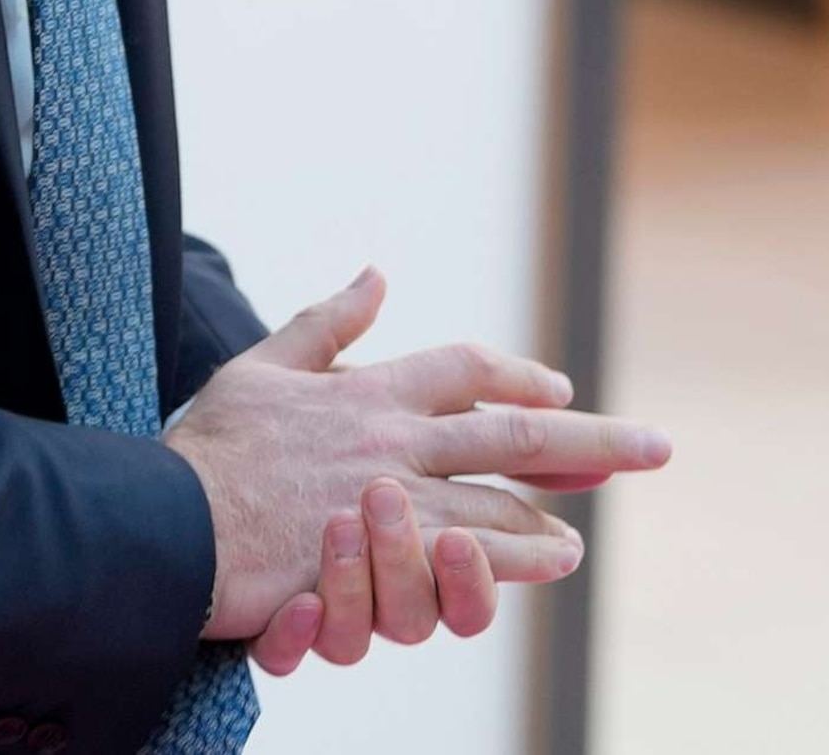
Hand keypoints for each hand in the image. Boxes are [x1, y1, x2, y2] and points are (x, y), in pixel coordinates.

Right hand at [162, 266, 669, 644]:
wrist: (174, 518)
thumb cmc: (209, 446)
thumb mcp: (263, 364)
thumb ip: (327, 322)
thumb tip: (376, 273)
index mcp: (370, 389)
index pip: (466, 368)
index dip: (519, 375)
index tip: (558, 388)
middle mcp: (396, 436)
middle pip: (515, 432)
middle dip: (593, 439)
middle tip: (654, 446)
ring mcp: (396, 496)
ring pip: (503, 497)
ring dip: (563, 505)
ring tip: (602, 514)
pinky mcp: (384, 552)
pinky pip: (469, 551)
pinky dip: (520, 553)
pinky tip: (557, 556)